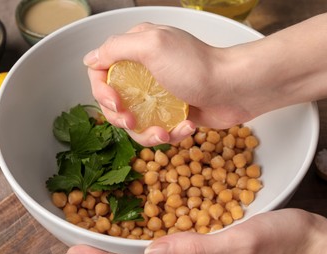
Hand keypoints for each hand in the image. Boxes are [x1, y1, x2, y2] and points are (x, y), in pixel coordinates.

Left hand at [66, 208, 326, 253]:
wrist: (311, 246)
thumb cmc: (286, 247)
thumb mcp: (245, 245)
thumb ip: (200, 251)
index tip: (76, 253)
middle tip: (76, 251)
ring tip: (96, 242)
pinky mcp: (204, 252)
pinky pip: (170, 250)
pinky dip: (146, 244)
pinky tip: (137, 233)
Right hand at [83, 23, 254, 145]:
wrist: (236, 88)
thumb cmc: (197, 66)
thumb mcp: (152, 45)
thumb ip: (116, 48)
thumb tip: (90, 59)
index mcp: (136, 52)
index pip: (101, 72)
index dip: (101, 91)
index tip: (116, 102)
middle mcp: (144, 73)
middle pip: (114, 102)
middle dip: (121, 117)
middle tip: (133, 122)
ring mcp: (158, 96)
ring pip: (134, 122)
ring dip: (146, 133)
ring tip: (165, 133)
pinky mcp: (172, 114)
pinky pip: (157, 130)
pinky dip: (170, 134)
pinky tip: (186, 127)